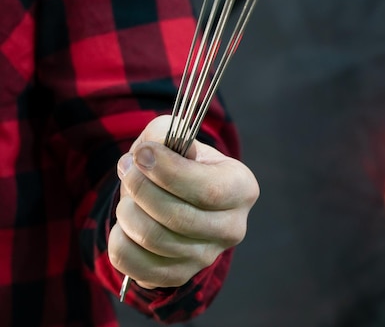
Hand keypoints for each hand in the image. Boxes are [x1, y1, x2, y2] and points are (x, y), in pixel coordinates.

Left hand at [108, 116, 258, 288]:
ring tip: (128, 195)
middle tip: (128, 169)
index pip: (208, 190)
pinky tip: (125, 223)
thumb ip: (168, 133)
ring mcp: (207, 257)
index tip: (142, 154)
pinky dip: (120, 240)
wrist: (175, 195)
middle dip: (141, 189)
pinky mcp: (178, 275)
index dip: (169, 172)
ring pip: (154, 239)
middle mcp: (232, 227)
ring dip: (128, 211)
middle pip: (179, 217)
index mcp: (242, 189)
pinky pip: (135, 265)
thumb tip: (155, 150)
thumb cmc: (178, 163)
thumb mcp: (177, 138)